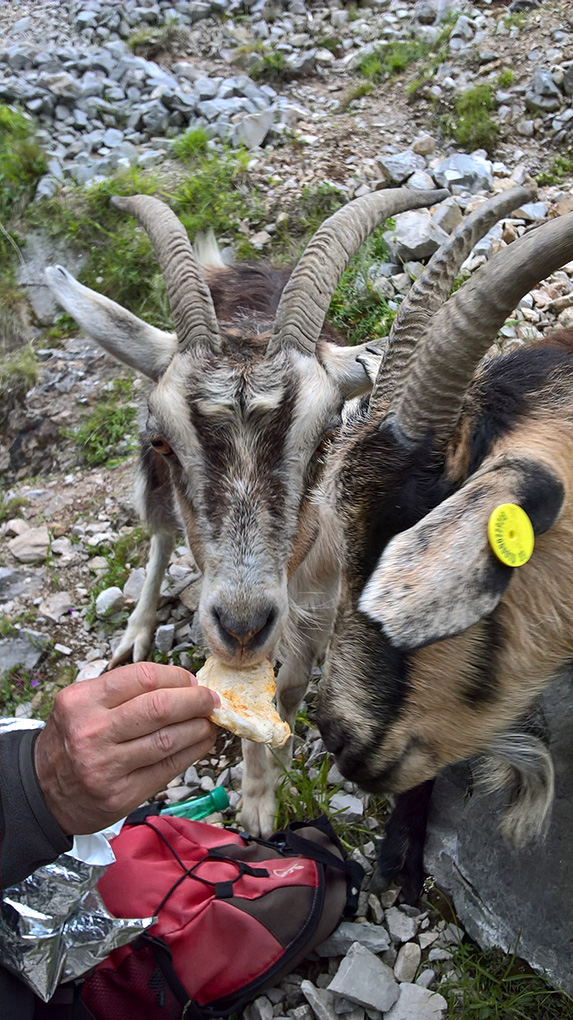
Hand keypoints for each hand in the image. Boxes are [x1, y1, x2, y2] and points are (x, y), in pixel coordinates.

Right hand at [34, 662, 218, 835]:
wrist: (42, 791)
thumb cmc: (71, 739)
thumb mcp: (81, 704)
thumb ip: (123, 692)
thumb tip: (182, 683)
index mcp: (81, 701)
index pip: (143, 677)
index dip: (176, 676)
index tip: (192, 680)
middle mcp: (92, 732)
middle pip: (160, 707)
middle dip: (195, 700)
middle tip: (210, 699)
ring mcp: (106, 766)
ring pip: (169, 739)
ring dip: (199, 728)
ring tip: (208, 722)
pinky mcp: (121, 794)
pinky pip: (168, 768)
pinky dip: (192, 752)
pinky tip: (200, 743)